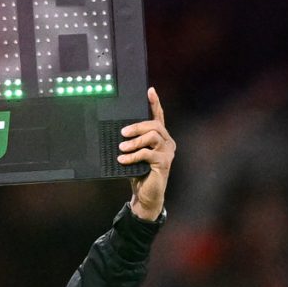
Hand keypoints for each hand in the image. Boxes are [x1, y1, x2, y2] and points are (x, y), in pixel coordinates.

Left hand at [121, 88, 174, 220]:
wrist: (146, 196)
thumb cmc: (139, 174)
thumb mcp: (135, 155)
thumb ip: (133, 142)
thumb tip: (119, 131)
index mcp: (161, 138)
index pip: (159, 117)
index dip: (155, 103)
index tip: (150, 91)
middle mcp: (168, 143)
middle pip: (155, 125)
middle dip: (138, 126)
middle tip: (123, 132)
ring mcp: (167, 153)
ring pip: (152, 136)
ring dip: (135, 141)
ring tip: (122, 148)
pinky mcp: (164, 163)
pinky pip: (148, 153)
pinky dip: (133, 155)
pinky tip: (123, 160)